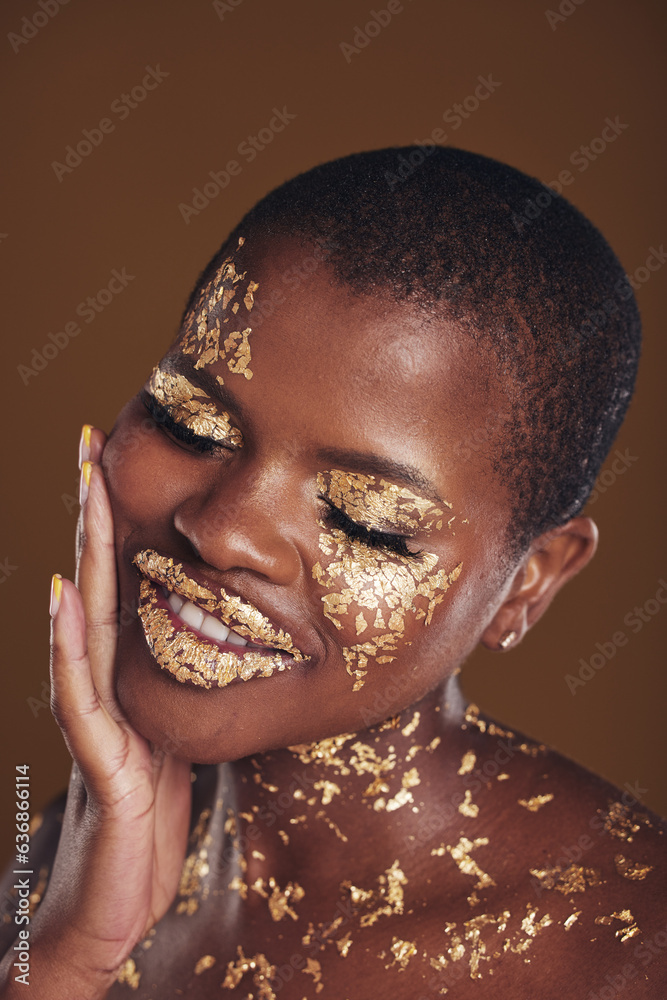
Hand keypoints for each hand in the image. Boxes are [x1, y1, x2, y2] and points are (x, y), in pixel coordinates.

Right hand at [6, 427, 191, 996]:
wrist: (117, 896)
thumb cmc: (155, 812)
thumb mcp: (187, 729)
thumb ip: (195, 682)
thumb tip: (237, 638)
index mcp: (130, 671)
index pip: (124, 582)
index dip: (121, 523)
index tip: (123, 459)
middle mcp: (103, 679)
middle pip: (98, 581)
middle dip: (95, 514)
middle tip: (92, 442)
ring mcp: (95, 713)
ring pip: (85, 617)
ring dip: (84, 552)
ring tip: (84, 490)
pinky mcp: (101, 756)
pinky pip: (81, 690)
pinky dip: (69, 638)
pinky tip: (65, 593)